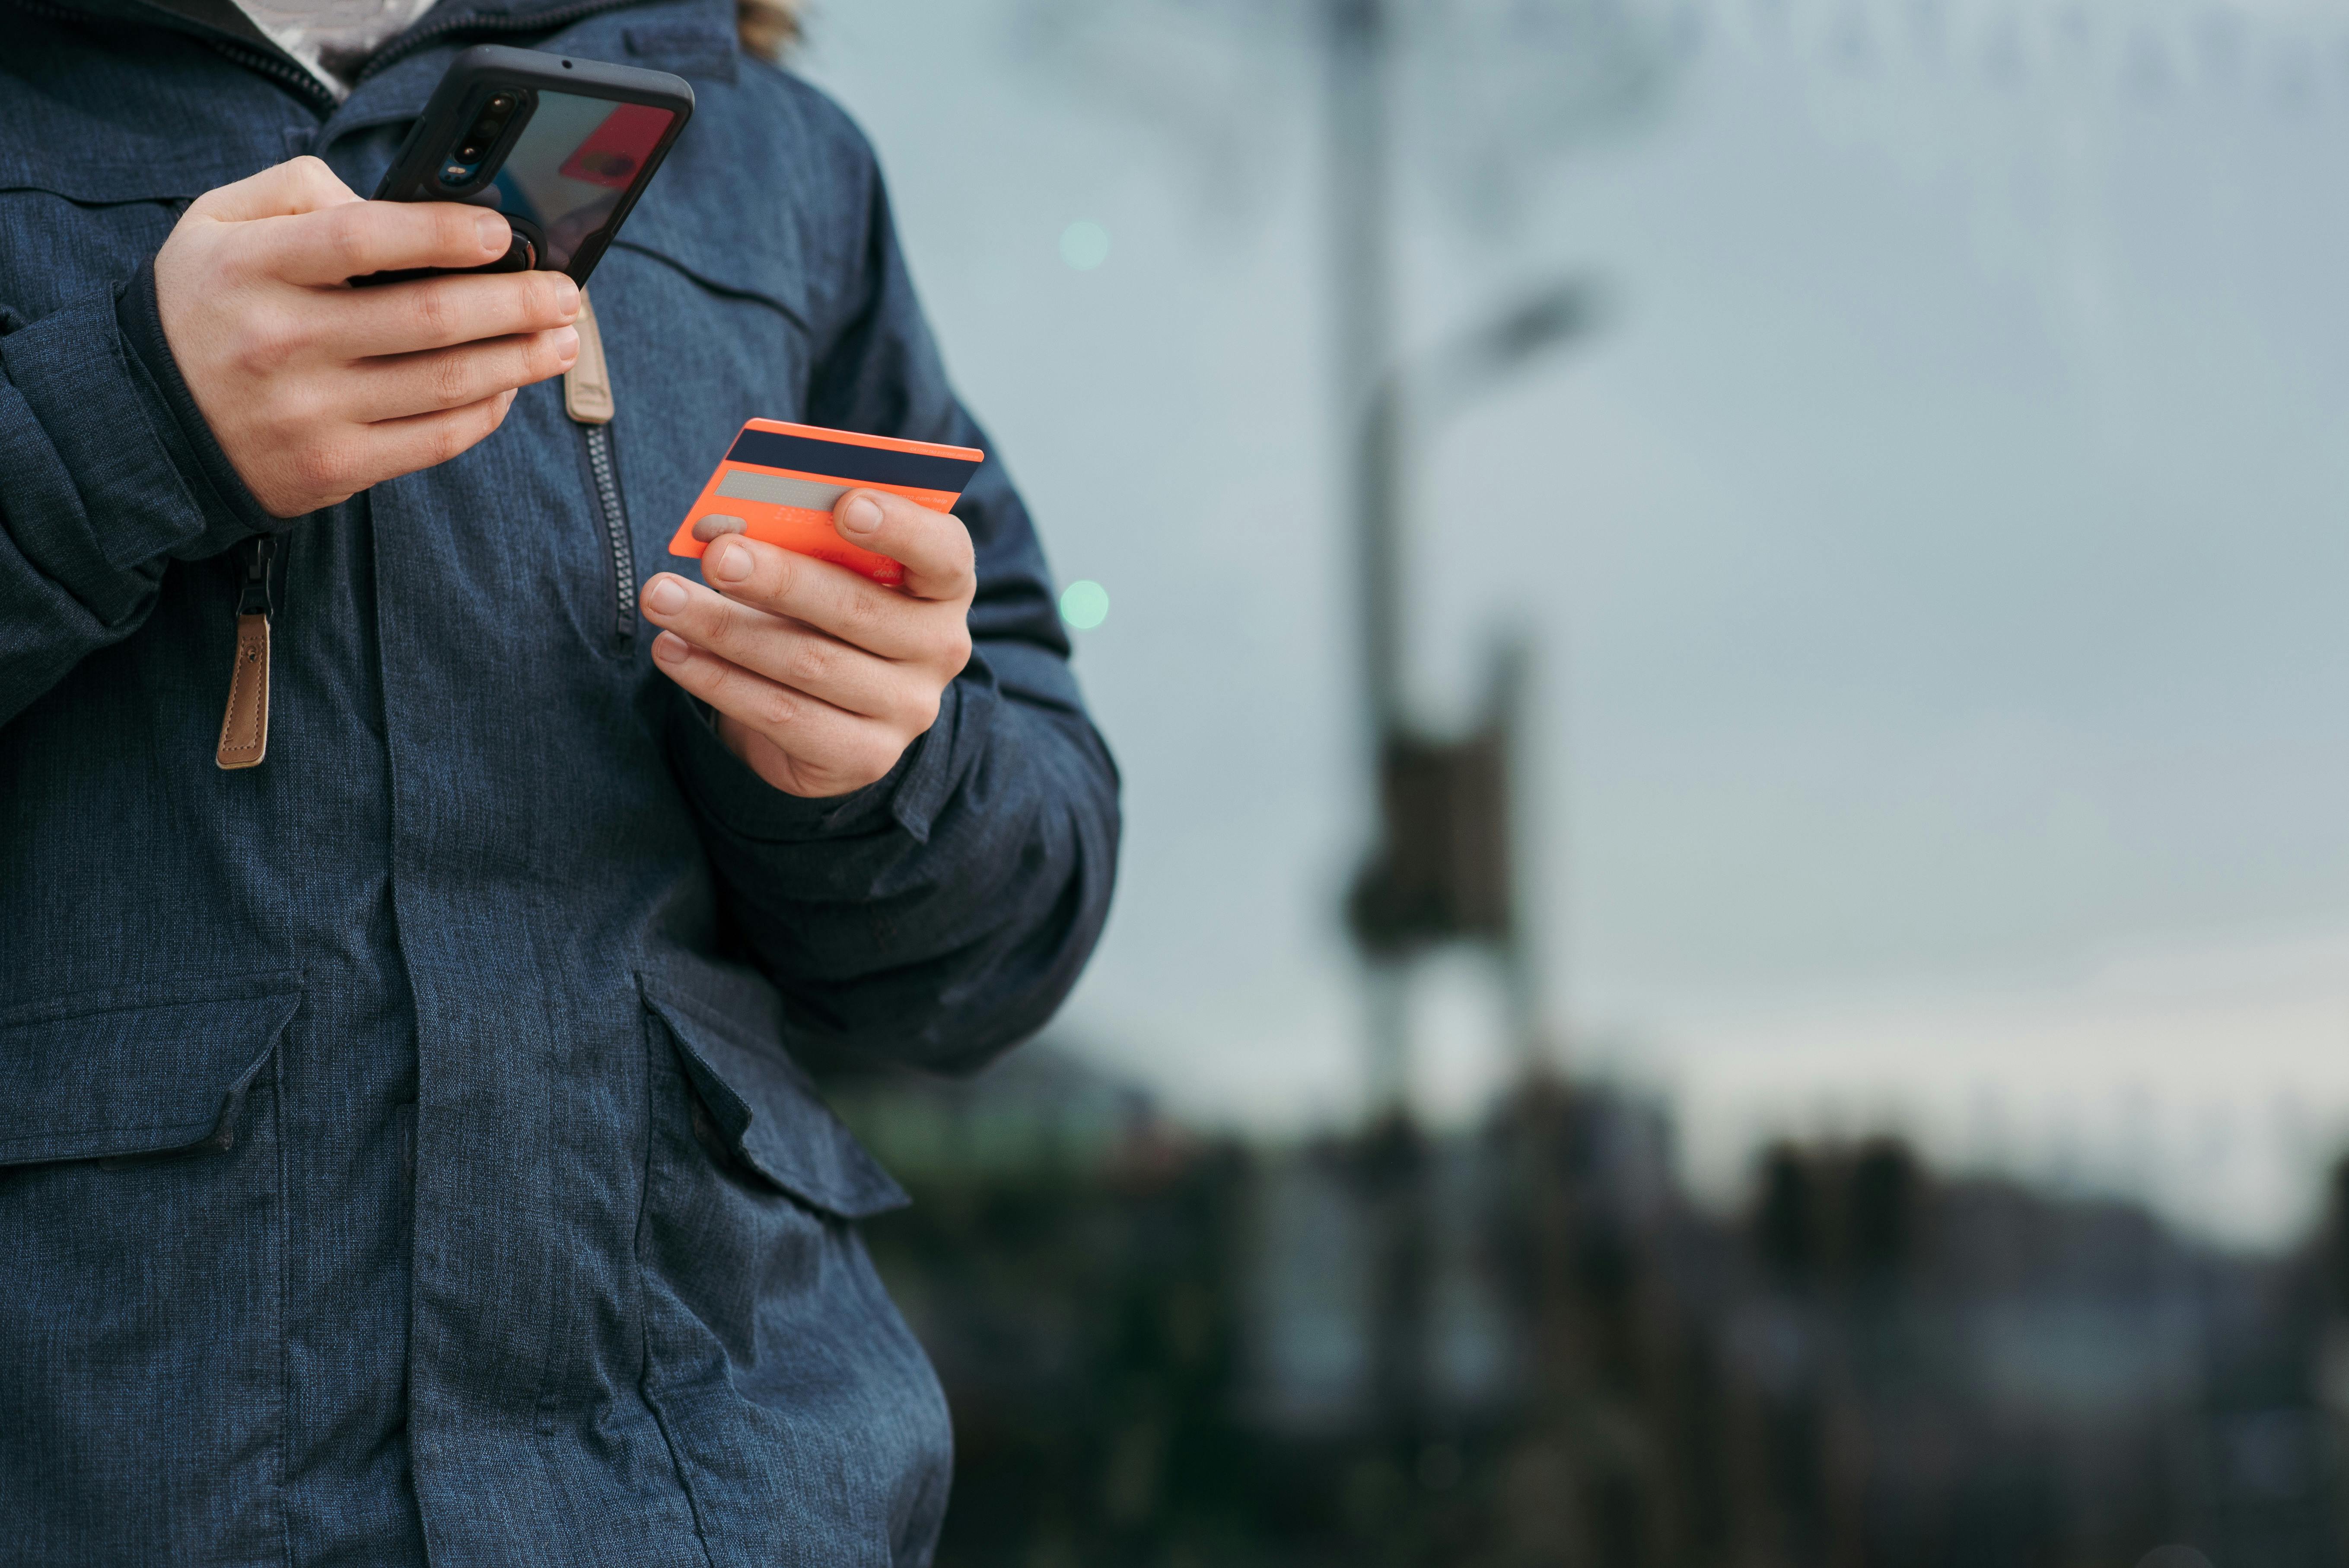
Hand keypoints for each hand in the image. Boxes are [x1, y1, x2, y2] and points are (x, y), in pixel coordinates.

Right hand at [153, 156, 581, 517]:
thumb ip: (302, 192)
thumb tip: (396, 208)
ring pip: (447, 383)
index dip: (444, 233)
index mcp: (252, 267)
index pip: (364, 238)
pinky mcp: (334, 466)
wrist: (146, 421)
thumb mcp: (219, 224)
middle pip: (428, 318)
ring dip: (521, 360)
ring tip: (564, 339)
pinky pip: (435, 439)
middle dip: (516, 304)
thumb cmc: (206, 306)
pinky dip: (487, 412)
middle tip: (567, 294)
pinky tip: (513, 386)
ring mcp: (310, 411)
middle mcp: (282, 341)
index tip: (503, 234)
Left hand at [641, 490, 976, 797]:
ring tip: (661, 598)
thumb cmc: (823, 612)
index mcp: (944, 585)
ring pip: (809, 664)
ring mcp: (907, 709)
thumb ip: (792, 541)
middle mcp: (940, 648)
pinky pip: (782, 717)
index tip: (845, 504)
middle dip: (779, 579)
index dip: (900, 527)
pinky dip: (718, 682)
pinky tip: (672, 652)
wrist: (829, 713)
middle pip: (858, 609)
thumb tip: (718, 526)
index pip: (942, 553)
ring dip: (725, 628)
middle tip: (716, 556)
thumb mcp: (823, 568)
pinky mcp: (864, 757)